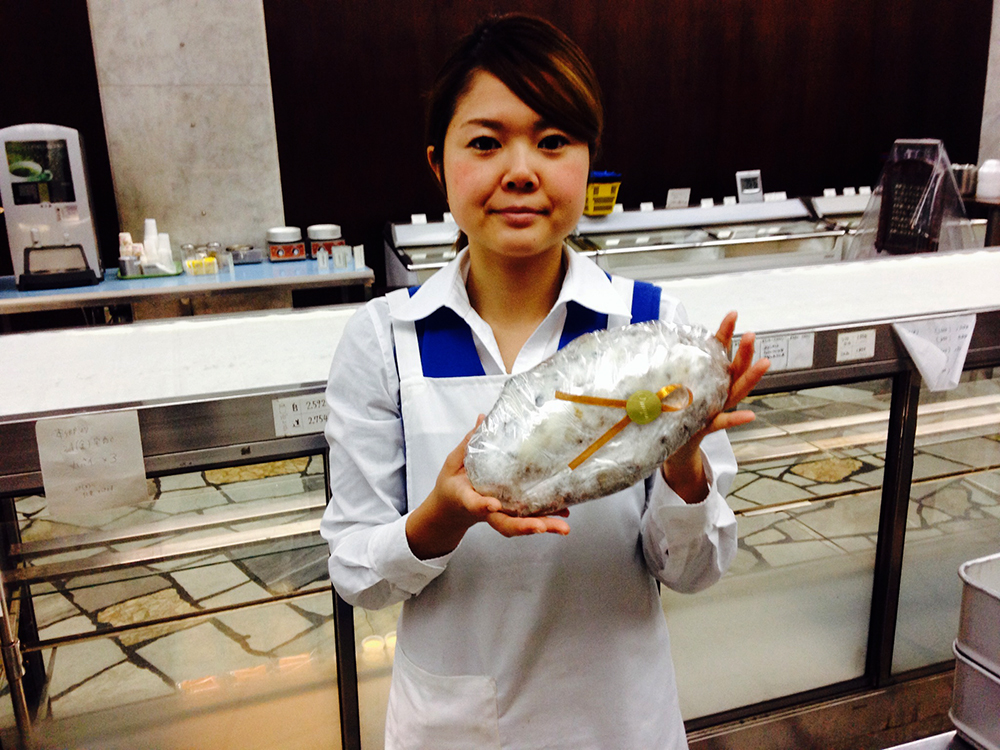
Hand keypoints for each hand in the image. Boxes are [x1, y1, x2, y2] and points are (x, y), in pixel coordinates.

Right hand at [406, 417, 569, 559]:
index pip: (474, 504)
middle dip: (524, 526)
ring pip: (520, 525)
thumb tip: (482, 418)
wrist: (452, 509)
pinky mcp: (510, 515)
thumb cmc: (453, 485)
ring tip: (563, 527)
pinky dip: (547, 518)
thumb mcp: (453, 463)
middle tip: (541, 526)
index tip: (493, 504)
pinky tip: (564, 513)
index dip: (483, 505)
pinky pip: (528, 518)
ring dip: (543, 526)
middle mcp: (486, 511)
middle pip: (505, 523)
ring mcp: (499, 515)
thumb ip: (468, 443)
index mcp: (467, 499)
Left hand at [662, 311, 769, 501]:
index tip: (732, 314)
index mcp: (710, 379)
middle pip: (735, 368)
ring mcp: (717, 408)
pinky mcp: (709, 425)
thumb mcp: (676, 386)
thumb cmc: (676, 411)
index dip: (726, 334)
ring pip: (736, 391)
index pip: (720, 352)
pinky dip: (737, 419)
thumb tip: (658, 339)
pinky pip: (723, 422)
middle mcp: (719, 392)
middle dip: (744, 351)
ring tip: (763, 363)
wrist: (676, 443)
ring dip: (750, 377)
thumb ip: (675, 367)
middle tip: (751, 335)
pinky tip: (750, 415)